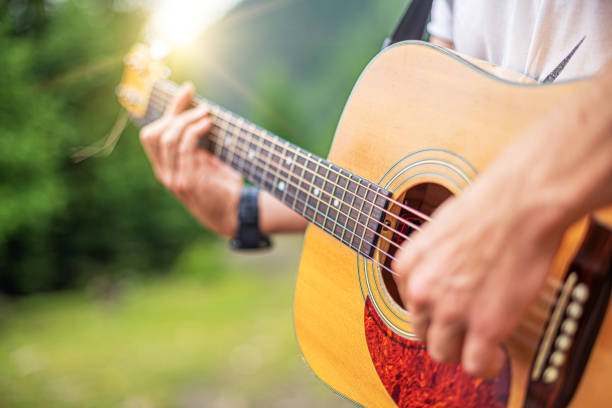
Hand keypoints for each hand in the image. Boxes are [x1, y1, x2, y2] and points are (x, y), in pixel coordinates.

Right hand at [139, 83, 242, 237]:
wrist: (235, 214)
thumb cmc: (223, 186)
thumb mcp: (205, 161)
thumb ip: (196, 144)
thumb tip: (199, 111)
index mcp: (164, 167)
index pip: (152, 134)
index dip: (168, 110)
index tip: (188, 91)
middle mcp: (164, 173)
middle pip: (153, 133)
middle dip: (175, 112)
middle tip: (199, 105)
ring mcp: (173, 179)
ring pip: (167, 138)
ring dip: (187, 120)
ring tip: (206, 114)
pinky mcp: (187, 182)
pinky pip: (184, 148)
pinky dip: (194, 131)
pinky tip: (207, 124)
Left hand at [392, 146, 568, 377]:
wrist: (520, 203)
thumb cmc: (488, 207)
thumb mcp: (439, 230)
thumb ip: (433, 260)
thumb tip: (444, 276)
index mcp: (408, 266)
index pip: (410, 304)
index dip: (432, 310)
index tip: (449, 311)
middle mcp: (422, 291)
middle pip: (422, 332)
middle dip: (443, 334)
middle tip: (464, 331)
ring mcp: (451, 310)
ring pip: (443, 353)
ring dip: (460, 352)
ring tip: (480, 346)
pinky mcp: (485, 326)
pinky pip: (474, 364)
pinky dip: (484, 365)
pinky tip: (494, 356)